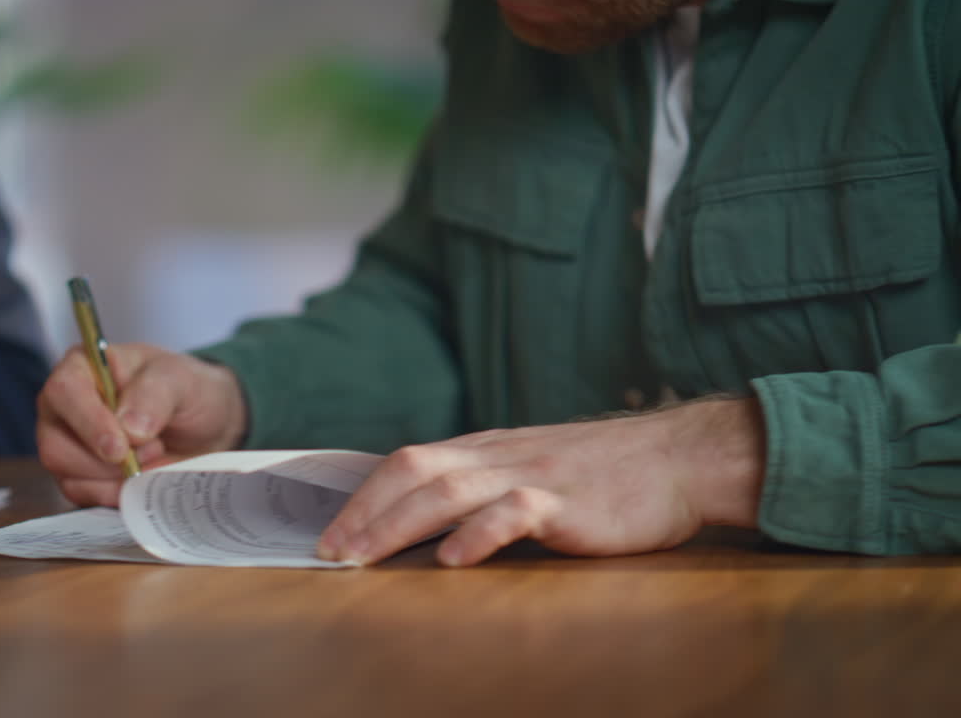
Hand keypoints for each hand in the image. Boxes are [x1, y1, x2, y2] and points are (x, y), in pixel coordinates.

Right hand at [37, 343, 246, 506]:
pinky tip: (143, 477)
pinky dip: (118, 494)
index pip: (64, 392)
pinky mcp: (80, 478)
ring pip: (69, 476)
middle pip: (56, 446)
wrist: (204, 426)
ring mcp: (67, 445)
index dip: (89, 423)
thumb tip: (129, 427)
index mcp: (82, 368)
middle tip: (152, 449)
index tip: (120, 448)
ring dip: (117, 478)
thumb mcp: (180, 380)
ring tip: (153, 456)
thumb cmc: (185, 390)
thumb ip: (155, 394)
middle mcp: (65, 408)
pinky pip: (85, 497)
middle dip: (107, 461)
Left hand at [316, 397, 765, 566]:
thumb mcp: (532, 467)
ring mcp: (532, 474)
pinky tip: (452, 559)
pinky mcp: (567, 501)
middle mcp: (499, 455)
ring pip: (449, 491)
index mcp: (486, 448)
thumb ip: (485, 485)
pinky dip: (478, 534)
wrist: (677, 457)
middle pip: (414, 472)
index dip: (364, 496)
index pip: (407, 462)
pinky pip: (515, 512)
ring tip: (365, 558)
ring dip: (399, 525)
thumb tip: (428, 519)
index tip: (330, 533)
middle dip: (365, 513)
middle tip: (329, 553)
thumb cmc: (603, 472)